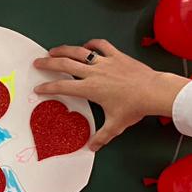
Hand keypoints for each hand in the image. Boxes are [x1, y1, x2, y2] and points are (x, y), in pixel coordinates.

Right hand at [33, 39, 189, 149]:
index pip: (63, 87)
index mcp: (90, 89)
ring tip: (54, 50)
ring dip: (64, 50)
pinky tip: (86, 46)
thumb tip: (92, 147)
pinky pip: (101, 45)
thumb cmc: (135, 107)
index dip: (48, 87)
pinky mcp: (117, 55)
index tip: (39, 88)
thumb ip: (102, 136)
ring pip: (79, 52)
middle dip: (48, 63)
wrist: (153, 91)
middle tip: (38, 62)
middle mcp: (94, 73)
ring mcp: (105, 62)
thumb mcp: (116, 125)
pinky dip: (92, 44)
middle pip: (65, 64)